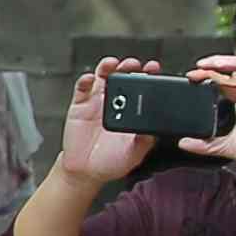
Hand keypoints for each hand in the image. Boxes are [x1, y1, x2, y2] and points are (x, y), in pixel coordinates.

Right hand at [56, 58, 158, 185]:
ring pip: (103, 77)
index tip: (154, 68)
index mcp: (132, 110)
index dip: (148, 75)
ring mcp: (96, 101)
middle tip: (133, 64)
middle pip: (123, 76)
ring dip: (108, 67)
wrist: (85, 171)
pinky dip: (85, 80)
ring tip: (112, 64)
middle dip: (129, 66)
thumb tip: (156, 126)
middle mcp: (115, 102)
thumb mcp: (135, 153)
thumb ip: (145, 139)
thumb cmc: (111, 162)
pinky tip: (90, 79)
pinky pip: (82, 88)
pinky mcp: (79, 105)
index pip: (142, 87)